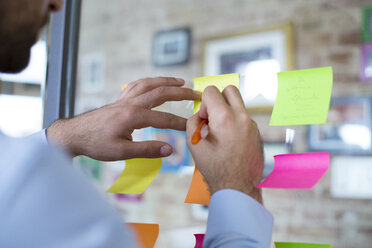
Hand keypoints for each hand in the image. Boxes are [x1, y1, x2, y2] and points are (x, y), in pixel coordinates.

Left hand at [47, 77, 200, 160]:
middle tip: (196, 94)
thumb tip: (170, 149)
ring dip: (166, 81)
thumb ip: (147, 150)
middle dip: (181, 93)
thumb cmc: (96, 144)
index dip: (180, 123)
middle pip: (161, 92)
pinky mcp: (119, 100)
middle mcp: (130, 103)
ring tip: (181, 81)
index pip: (164, 118)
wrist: (75, 134)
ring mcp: (124, 99)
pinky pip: (136, 85)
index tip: (193, 126)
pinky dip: (149, 81)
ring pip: (149, 84)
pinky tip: (154, 83)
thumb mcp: (122, 152)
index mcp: (133, 116)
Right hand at [186, 85, 263, 201]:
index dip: (203, 104)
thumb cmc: (215, 168)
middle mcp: (242, 117)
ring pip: (238, 105)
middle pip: (230, 90)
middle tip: (213, 117)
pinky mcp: (257, 132)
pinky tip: (230, 141)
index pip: (212, 91)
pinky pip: (244, 118)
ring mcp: (252, 124)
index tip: (204, 119)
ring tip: (221, 133)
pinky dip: (235, 123)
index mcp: (225, 118)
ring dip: (227, 112)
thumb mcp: (194, 144)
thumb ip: (193, 122)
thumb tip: (200, 115)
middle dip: (218, 99)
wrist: (237, 186)